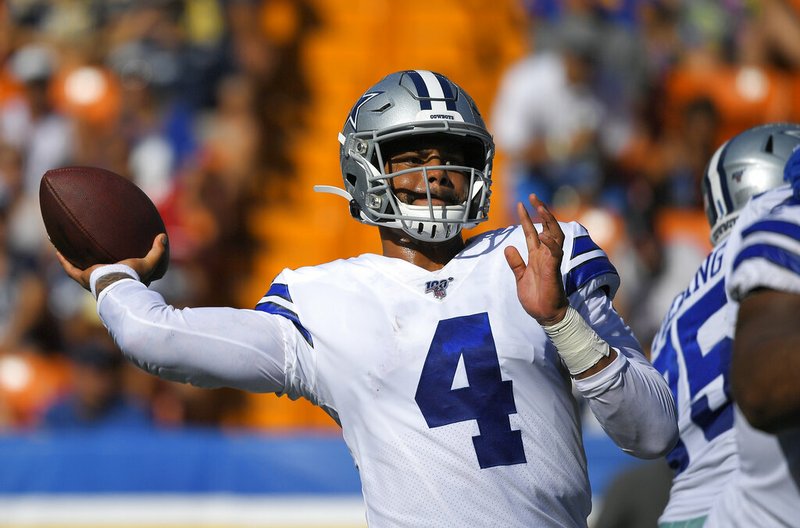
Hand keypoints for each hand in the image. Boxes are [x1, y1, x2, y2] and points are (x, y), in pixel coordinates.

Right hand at [56, 234, 167, 291]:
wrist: (119, 284)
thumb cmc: (134, 277)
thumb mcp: (149, 263)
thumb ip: (158, 251)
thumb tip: (163, 236)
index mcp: (120, 278)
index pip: (117, 271)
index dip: (116, 264)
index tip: (114, 255)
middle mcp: (105, 280)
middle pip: (97, 270)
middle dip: (92, 261)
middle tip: (89, 250)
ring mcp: (93, 280)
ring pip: (80, 269)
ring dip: (74, 260)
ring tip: (67, 248)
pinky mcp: (83, 278)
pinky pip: (70, 269)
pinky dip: (63, 260)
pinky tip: (57, 249)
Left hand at [504, 194, 567, 325]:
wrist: (545, 314)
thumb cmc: (536, 297)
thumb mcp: (520, 277)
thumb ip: (515, 263)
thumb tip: (508, 247)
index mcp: (537, 256)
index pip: (532, 232)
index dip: (527, 218)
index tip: (521, 203)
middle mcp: (545, 255)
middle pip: (546, 227)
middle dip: (540, 211)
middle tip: (532, 196)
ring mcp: (551, 260)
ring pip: (555, 234)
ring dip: (548, 220)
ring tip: (540, 207)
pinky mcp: (554, 269)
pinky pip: (555, 252)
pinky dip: (550, 242)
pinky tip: (543, 234)